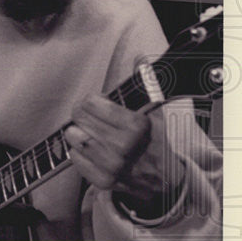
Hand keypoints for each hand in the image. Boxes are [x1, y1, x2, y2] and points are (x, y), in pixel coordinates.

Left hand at [66, 94, 185, 209]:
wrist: (168, 176)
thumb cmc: (156, 140)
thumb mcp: (154, 110)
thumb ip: (144, 84)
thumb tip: (139, 60)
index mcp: (136, 125)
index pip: (89, 103)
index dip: (93, 100)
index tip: (99, 103)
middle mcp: (122, 146)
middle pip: (78, 117)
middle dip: (84, 113)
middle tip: (93, 116)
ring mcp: (112, 166)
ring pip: (73, 136)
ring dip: (80, 132)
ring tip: (93, 133)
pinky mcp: (103, 181)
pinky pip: (74, 156)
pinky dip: (80, 151)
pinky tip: (94, 150)